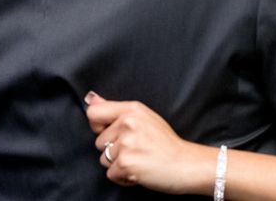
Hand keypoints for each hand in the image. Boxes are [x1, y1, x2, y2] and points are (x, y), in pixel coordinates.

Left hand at [84, 92, 212, 193]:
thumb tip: (91, 99)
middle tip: (137, 149)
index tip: (113, 133)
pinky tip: (139, 170)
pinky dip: (123, 177)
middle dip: (114, 149)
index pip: (93, 113)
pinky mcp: (126, 163)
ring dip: (118, 164)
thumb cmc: (166, 143)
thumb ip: (115, 109)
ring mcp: (126, 143)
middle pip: (99, 141)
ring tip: (139, 159)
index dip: (98, 126)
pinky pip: (111, 174)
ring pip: (104, 159)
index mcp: (132, 110)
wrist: (185, 164)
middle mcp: (128, 123)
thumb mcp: (144, 117)